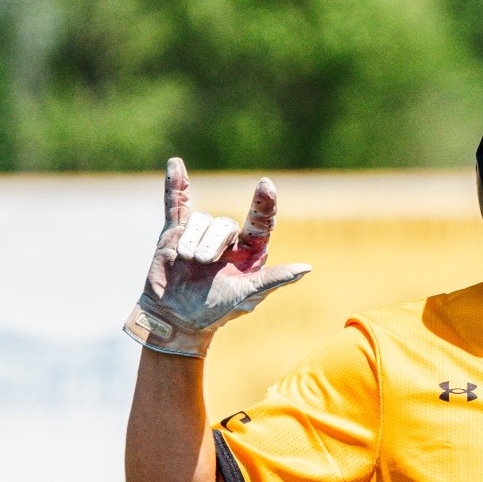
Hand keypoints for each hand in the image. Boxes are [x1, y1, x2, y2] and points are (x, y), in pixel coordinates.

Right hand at [123, 157, 311, 356]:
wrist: (176, 317)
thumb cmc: (216, 310)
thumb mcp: (248, 295)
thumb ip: (274, 279)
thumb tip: (306, 268)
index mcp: (251, 251)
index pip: (262, 221)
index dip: (264, 203)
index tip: (266, 186)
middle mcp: (229, 239)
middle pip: (224, 222)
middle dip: (211, 244)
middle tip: (203, 264)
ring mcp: (201, 234)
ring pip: (200, 219)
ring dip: (191, 241)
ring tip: (186, 261)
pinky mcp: (176, 232)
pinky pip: (176, 204)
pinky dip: (175, 185)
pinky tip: (176, 164)